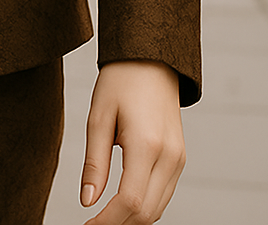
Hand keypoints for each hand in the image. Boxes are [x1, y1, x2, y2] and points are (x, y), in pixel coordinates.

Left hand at [80, 60, 184, 223]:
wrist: (151, 58)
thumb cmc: (120, 82)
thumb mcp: (98, 117)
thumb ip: (95, 163)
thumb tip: (88, 202)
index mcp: (147, 144)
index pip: (130, 201)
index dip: (107, 221)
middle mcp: (169, 156)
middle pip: (147, 212)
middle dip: (119, 224)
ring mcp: (179, 159)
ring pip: (158, 208)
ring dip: (132, 219)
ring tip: (103, 218)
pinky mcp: (180, 158)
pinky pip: (164, 193)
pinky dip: (144, 205)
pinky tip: (122, 204)